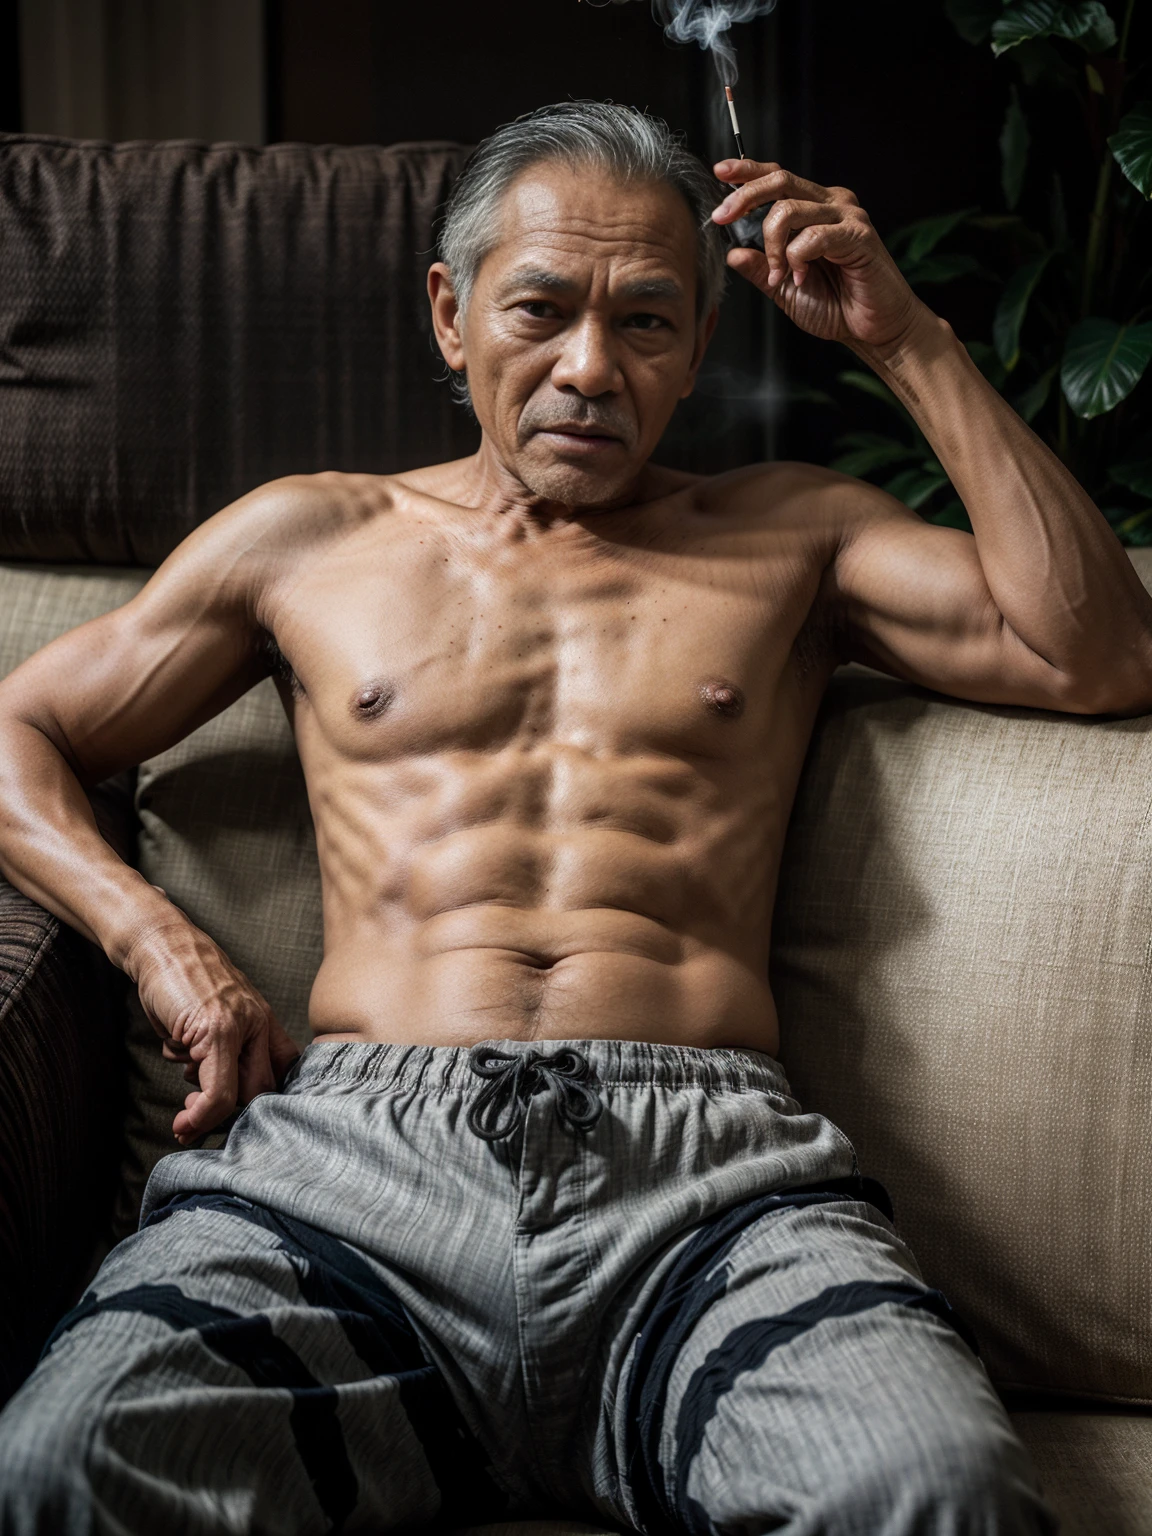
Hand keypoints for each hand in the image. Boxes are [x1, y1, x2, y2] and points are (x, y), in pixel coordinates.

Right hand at [126, 917, 299, 1144]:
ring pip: (235, 1094)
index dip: (265, 1102)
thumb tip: (215, 1098)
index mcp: (264, 1021)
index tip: (243, 1123)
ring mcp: (240, 1027)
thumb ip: (224, 1049)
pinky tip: (179, 1096)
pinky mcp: (216, 1031)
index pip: (284, 1070)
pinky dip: (195, 1112)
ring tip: (187, 1108)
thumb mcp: (215, 1014)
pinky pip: (214, 1090)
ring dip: (205, 1113)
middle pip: (261, 1090)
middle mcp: (258, 1024)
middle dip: (231, 1116)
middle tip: (204, 1125)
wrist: (160, 947)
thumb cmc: (184, 983)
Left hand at [711, 161, 928, 358]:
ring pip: (789, 209)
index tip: (720, 172)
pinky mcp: (858, 234)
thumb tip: (732, 252)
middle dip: (744, 197)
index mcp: (813, 209)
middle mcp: (830, 204)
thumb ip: (760, 268)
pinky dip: (797, 259)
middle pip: (780, 180)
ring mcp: (846, 216)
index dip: (747, 172)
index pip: (777, 178)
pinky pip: (813, 235)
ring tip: (779, 274)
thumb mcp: (784, 287)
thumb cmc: (836, 306)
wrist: (872, 329)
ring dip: (772, 247)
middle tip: (722, 219)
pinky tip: (802, 278)